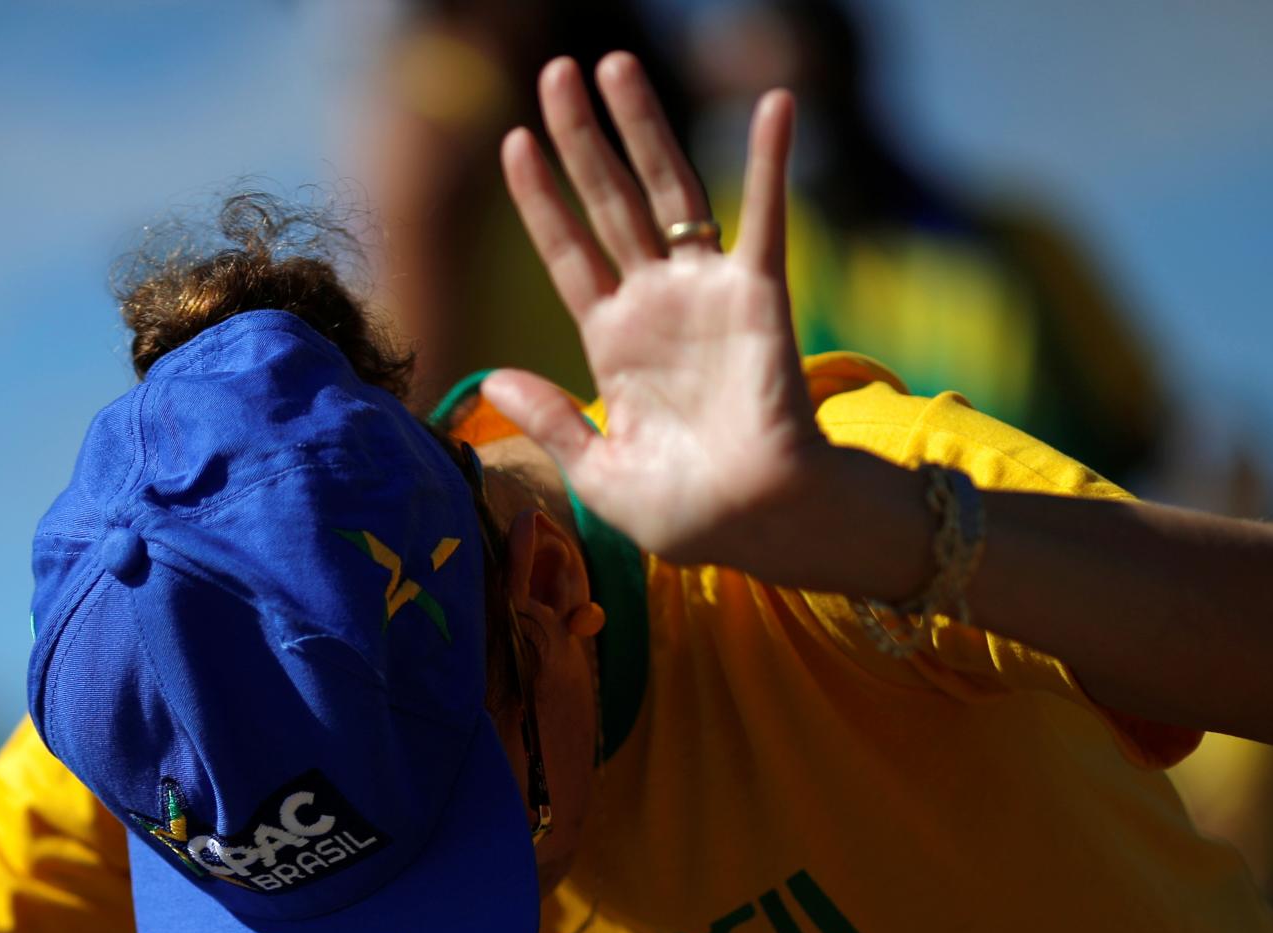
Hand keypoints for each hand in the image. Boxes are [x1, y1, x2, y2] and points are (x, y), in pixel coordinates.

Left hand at [480, 56, 837, 577]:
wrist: (759, 527)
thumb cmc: (687, 514)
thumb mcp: (599, 474)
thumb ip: (551, 421)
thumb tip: (497, 379)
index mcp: (612, 342)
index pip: (566, 251)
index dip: (540, 198)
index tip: (512, 140)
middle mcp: (655, 304)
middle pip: (608, 201)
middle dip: (583, 137)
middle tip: (556, 71)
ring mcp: (705, 294)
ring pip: (669, 191)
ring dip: (644, 127)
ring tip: (615, 65)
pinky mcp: (760, 297)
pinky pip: (766, 216)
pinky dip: (771, 161)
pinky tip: (775, 103)